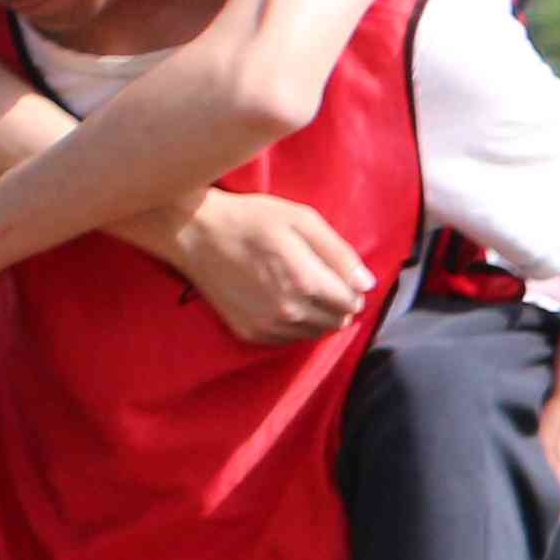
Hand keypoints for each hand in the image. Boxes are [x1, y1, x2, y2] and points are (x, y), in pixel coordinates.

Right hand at [168, 192, 379, 344]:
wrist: (193, 232)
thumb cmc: (250, 219)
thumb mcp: (302, 220)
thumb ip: (339, 253)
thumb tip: (366, 284)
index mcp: (306, 282)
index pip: (352, 303)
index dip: (351, 289)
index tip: (339, 276)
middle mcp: (289, 311)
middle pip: (337, 322)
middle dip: (338, 305)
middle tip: (321, 282)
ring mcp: (267, 325)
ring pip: (315, 333)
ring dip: (318, 317)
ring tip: (301, 290)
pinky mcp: (249, 333)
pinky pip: (288, 340)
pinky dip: (293, 325)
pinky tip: (282, 301)